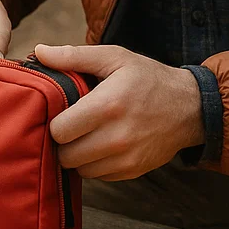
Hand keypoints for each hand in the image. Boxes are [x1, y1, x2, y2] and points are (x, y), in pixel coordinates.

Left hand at [35, 43, 204, 181]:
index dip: (55, 122)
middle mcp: (116, 137)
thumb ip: (73, 56)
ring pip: (79, 170)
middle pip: (65, 155)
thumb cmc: (147, 78)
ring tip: (86, 136)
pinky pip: (98, 176)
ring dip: (78, 155)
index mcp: (107, 106)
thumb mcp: (114, 58)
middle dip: (64, 141)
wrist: (190, 107)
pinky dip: (94, 164)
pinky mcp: (132, 171)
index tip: (62, 113)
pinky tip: (102, 145)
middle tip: (72, 126)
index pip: (59, 131)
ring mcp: (126, 158)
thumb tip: (38, 52)